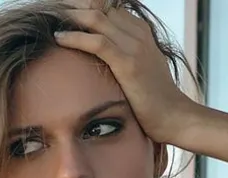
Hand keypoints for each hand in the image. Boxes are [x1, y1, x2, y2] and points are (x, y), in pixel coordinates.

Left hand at [54, 1, 196, 145]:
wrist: (175, 117)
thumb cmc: (156, 101)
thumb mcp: (141, 71)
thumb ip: (125, 58)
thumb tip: (104, 62)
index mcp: (141, 31)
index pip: (107, 8)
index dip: (84, 9)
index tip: (64, 15)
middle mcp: (138, 33)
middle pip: (99, 8)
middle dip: (74, 9)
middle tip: (52, 14)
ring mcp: (134, 46)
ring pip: (95, 19)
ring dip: (70, 18)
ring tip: (52, 21)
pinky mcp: (128, 63)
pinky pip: (96, 42)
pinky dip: (74, 37)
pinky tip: (58, 38)